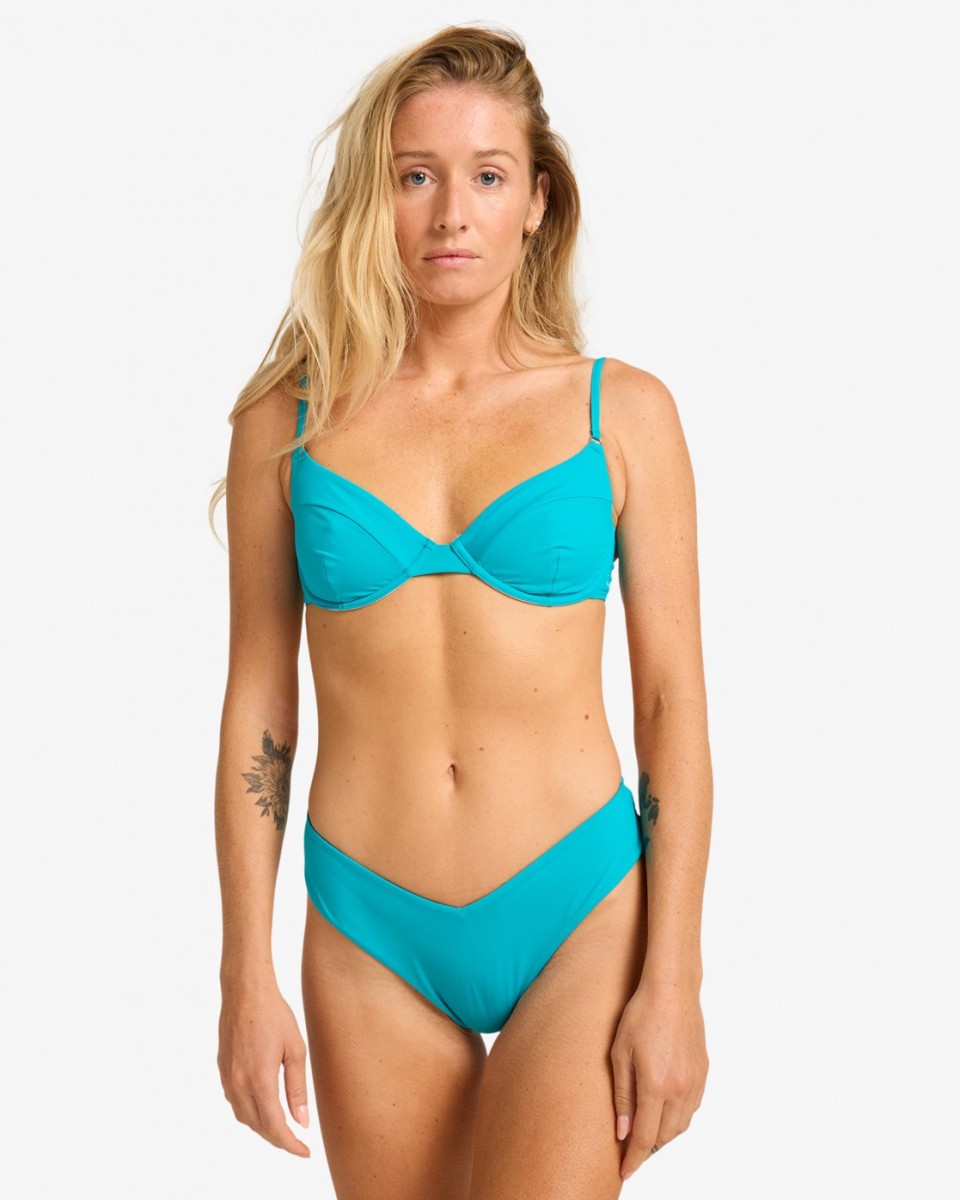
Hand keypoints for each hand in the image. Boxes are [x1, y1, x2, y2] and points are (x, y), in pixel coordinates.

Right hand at [218, 979, 311, 1156]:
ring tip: (283, 1127)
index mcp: (260, 1079)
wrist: (245, 991)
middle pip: (258, 1126)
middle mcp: (239, 1083)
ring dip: (263, 1127)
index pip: (275, 1127)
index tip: (305, 1152)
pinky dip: (250, 1112)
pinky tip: (263, 1106)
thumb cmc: (275, 1015)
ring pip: (244, 1117)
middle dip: (278, 1139)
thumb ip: (297, 1088)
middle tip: (298, 1142)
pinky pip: (235, 1102)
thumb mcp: (296, 1050)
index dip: (290, 1144)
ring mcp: (227, 1078)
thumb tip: (301, 1121)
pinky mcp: (223, 1069)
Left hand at [610, 976, 707, 1179]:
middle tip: (631, 1151)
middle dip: (648, 1148)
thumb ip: (622, 1096)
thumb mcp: (620, 1053)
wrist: (672, 990)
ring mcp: (695, 1082)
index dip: (634, 1159)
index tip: (625, 1172)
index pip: (645, 1137)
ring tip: (647, 1133)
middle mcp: (679, 1089)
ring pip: (681, 1125)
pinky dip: (678, 1118)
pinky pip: (692, 1108)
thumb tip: (622, 1131)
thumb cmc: (641, 1015)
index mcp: (655, 1086)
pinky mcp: (703, 1073)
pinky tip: (665, 1111)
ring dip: (664, 1135)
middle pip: (665, 1136)